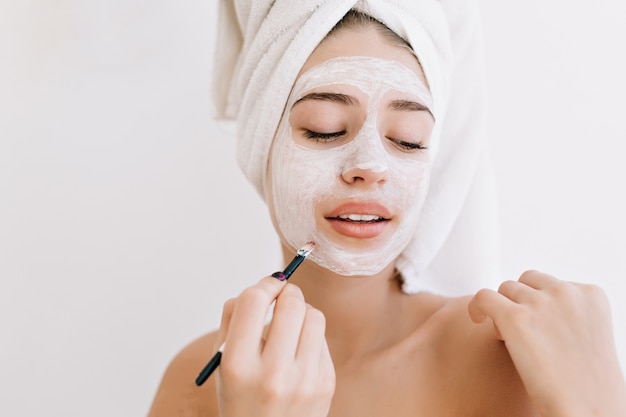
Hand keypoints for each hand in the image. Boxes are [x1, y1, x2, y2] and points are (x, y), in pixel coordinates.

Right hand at [214, 277, 334, 416]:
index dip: (263, 284)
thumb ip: (232, 321)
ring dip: (303, 311)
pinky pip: (322, 339)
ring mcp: (303, 381)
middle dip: (287, 292)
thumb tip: (262, 287)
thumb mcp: (223, 365)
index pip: (252, 302)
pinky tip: (299, 352)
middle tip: (283, 295)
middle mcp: (272, 374)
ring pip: (314, 316)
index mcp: (237, 365)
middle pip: (291, 304)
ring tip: (292, 323)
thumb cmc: (243, 399)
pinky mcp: (326, 384)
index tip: (268, 285)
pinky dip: (310, 336)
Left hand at [468, 270, 625, 416]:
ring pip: (505, 289)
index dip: (540, 304)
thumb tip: (533, 308)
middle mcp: (566, 292)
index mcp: (591, 294)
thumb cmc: (586, 385)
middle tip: (522, 332)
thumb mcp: (587, 336)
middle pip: (526, 281)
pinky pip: (484, 297)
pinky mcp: (515, 317)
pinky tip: (476, 320)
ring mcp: (540, 303)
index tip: (540, 327)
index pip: (552, 284)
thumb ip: (565, 315)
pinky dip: (477, 306)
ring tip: (510, 339)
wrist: (586, 411)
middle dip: (520, 302)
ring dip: (503, 309)